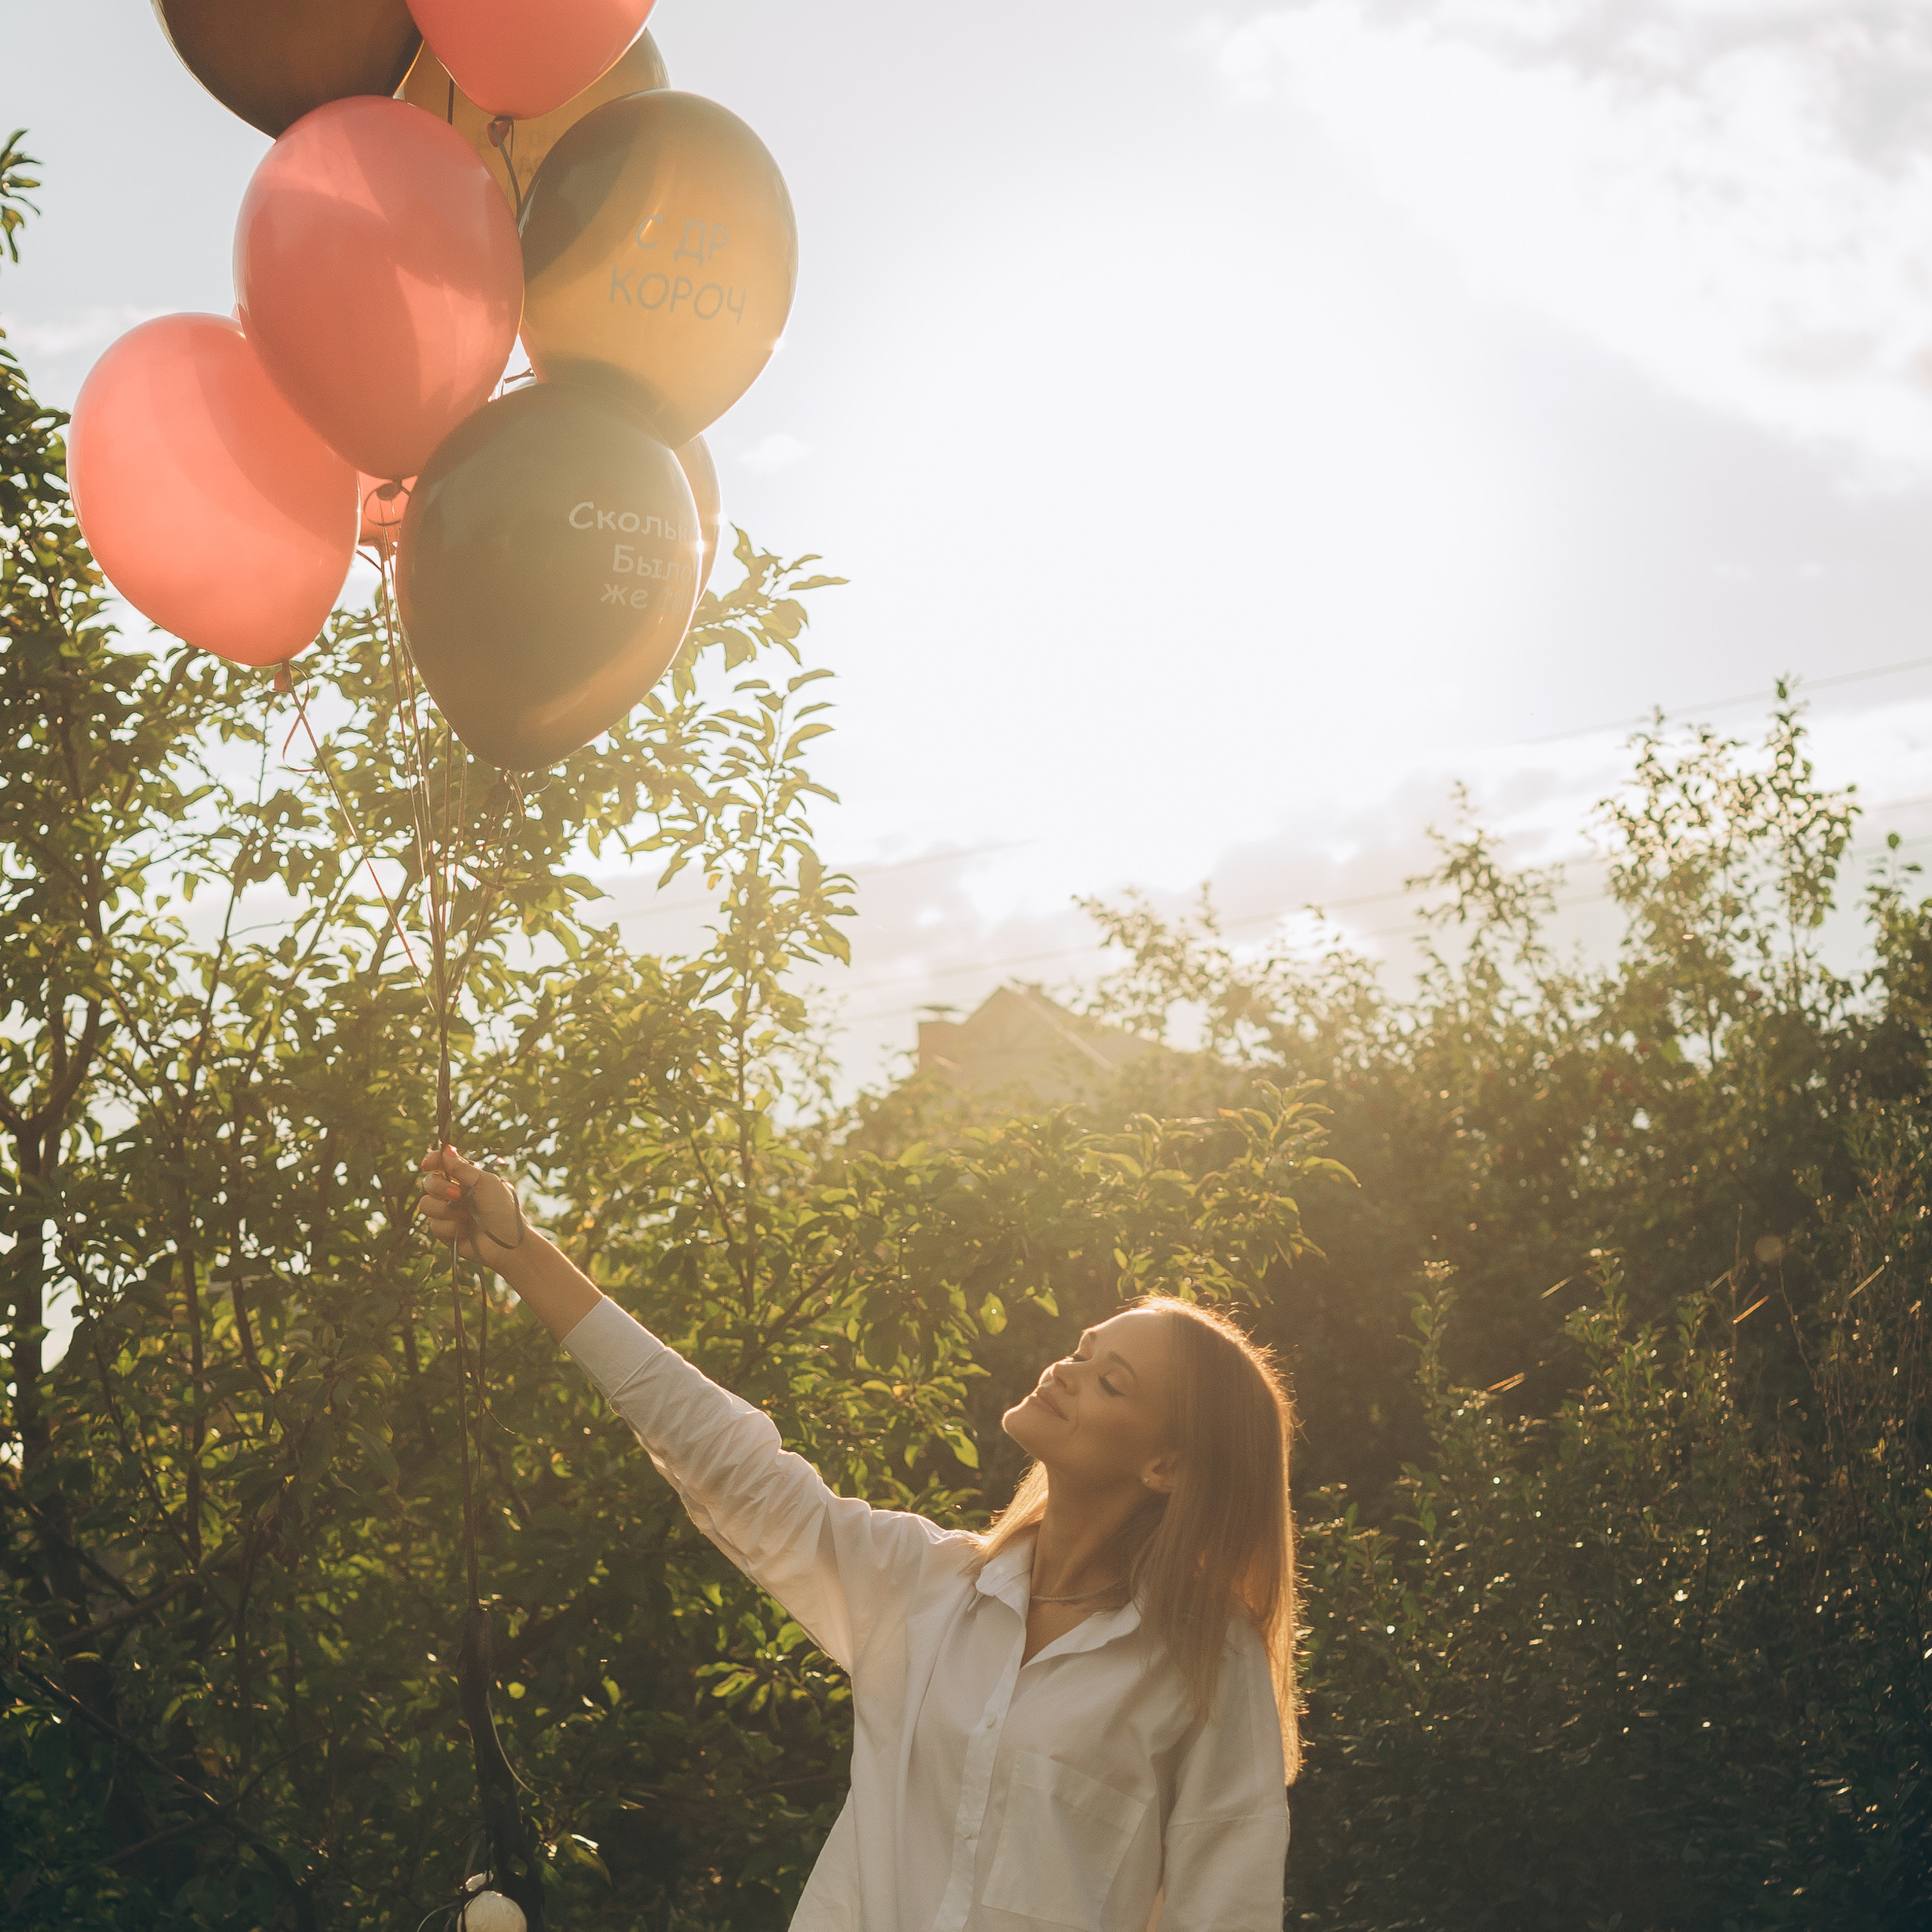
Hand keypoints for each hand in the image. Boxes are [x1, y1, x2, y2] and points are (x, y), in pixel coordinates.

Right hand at [416, 1145, 524, 1270]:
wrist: (507, 1243)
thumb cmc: (502, 1209)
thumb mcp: (485, 1183)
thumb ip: (462, 1168)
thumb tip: (445, 1149)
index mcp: (466, 1179)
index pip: (441, 1164)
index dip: (432, 1161)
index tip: (427, 1164)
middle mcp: (454, 1194)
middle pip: (429, 1183)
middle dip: (439, 1188)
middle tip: (458, 1195)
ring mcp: (448, 1213)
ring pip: (426, 1205)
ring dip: (445, 1210)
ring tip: (466, 1216)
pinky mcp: (445, 1232)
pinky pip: (434, 1226)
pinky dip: (451, 1227)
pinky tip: (466, 1231)